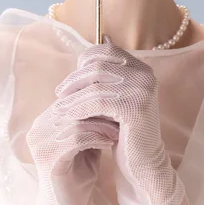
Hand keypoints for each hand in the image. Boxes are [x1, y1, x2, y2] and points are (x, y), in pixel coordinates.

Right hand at [24, 92, 118, 204]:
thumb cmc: (78, 172)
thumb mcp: (85, 140)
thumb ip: (90, 120)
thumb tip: (111, 95)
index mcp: (45, 120)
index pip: (72, 97)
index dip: (96, 98)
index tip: (120, 102)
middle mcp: (38, 128)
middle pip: (73, 106)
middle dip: (101, 109)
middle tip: (123, 112)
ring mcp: (40, 142)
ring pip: (76, 120)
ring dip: (102, 124)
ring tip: (119, 129)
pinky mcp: (47, 158)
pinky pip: (76, 138)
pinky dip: (96, 137)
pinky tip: (110, 142)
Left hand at [53, 39, 184, 204]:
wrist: (142, 166)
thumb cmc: (124, 133)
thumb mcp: (114, 98)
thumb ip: (106, 75)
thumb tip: (101, 38)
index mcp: (142, 68)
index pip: (106, 51)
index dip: (84, 62)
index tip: (70, 81)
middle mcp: (145, 74)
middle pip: (98, 64)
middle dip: (74, 79)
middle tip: (59, 94)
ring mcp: (142, 89)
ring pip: (95, 84)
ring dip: (72, 96)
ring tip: (58, 107)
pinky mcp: (135, 107)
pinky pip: (97, 102)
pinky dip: (78, 108)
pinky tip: (67, 117)